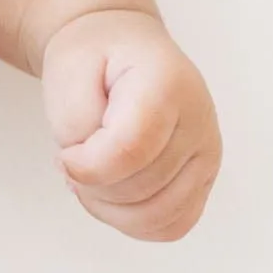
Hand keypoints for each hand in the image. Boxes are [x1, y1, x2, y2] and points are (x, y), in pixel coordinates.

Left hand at [38, 8, 218, 240]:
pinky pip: (172, 225)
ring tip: (92, 175)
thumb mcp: (67, 70)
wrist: (123, 46)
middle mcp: (199, 121)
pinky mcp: (203, 178)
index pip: (129, 151)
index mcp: (167, 84)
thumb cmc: (96, 57)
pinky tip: (113, 192)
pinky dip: (133, 221)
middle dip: (92, 185)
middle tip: (76, 157)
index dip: (86, 165)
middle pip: (139, 189)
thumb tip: (87, 172)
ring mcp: (207, 153)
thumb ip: (75, 122)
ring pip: (157, 216)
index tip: (65, 154)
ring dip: (109, 207)